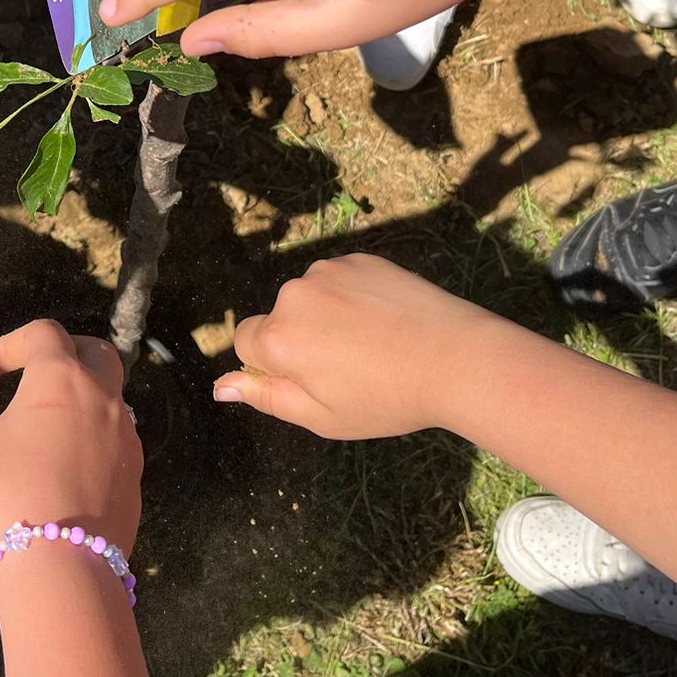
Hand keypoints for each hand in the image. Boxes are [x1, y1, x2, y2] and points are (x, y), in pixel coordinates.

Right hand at [0, 322, 141, 553]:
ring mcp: (127, 438)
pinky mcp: (136, 476)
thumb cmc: (7, 493)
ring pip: (111, 399)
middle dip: (65, 353)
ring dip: (81, 400)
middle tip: (36, 372)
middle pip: (96, 353)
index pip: (44, 333)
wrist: (62, 563)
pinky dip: (91, 439)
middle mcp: (104, 398)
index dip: (11, 342)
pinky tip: (66, 465)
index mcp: (62, 378)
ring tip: (48, 425)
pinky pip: (115, 441)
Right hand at [212, 254, 491, 437]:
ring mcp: (330, 271)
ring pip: (312, 298)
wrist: (456, 356)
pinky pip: (342, 280)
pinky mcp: (361, 259)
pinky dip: (355, 298)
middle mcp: (295, 295)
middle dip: (302, 340)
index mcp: (279, 338)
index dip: (274, 365)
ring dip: (329, 317)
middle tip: (351, 369)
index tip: (314, 380)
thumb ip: (266, 397)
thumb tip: (220, 386)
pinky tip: (387, 322)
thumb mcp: (321, 416)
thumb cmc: (387, 398)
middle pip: (280, 319)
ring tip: (375, 345)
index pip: (246, 342)